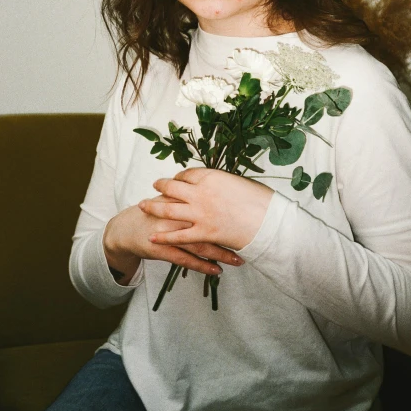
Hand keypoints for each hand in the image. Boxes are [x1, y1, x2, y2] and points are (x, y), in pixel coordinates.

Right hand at [103, 197, 243, 284]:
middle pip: (206, 224)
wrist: (127, 228)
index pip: (208, 204)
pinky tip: (216, 271)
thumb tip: (225, 193)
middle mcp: (174, 215)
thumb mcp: (173, 198)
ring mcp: (167, 233)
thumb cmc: (156, 212)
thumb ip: (192, 195)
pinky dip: (202, 266)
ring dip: (220, 254)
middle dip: (229, 235)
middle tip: (249, 242)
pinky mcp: (160, 249)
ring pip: (198, 244)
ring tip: (238, 261)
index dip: (229, 212)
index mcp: (179, 199)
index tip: (248, 220)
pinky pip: (185, 259)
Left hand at [139, 167, 273, 250]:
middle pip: (172, 187)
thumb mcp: (240, 183)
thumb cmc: (261, 200)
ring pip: (168, 209)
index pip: (188, 174)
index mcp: (211, 176)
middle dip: (161, 186)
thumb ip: (223, 183)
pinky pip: (178, 236)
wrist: (268, 221)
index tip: (177, 179)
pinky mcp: (203, 233)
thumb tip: (218, 186)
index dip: (180, 176)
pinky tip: (153, 236)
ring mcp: (200, 213)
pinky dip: (163, 237)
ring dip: (153, 206)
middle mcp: (201, 192)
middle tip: (154, 185)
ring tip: (142, 205)